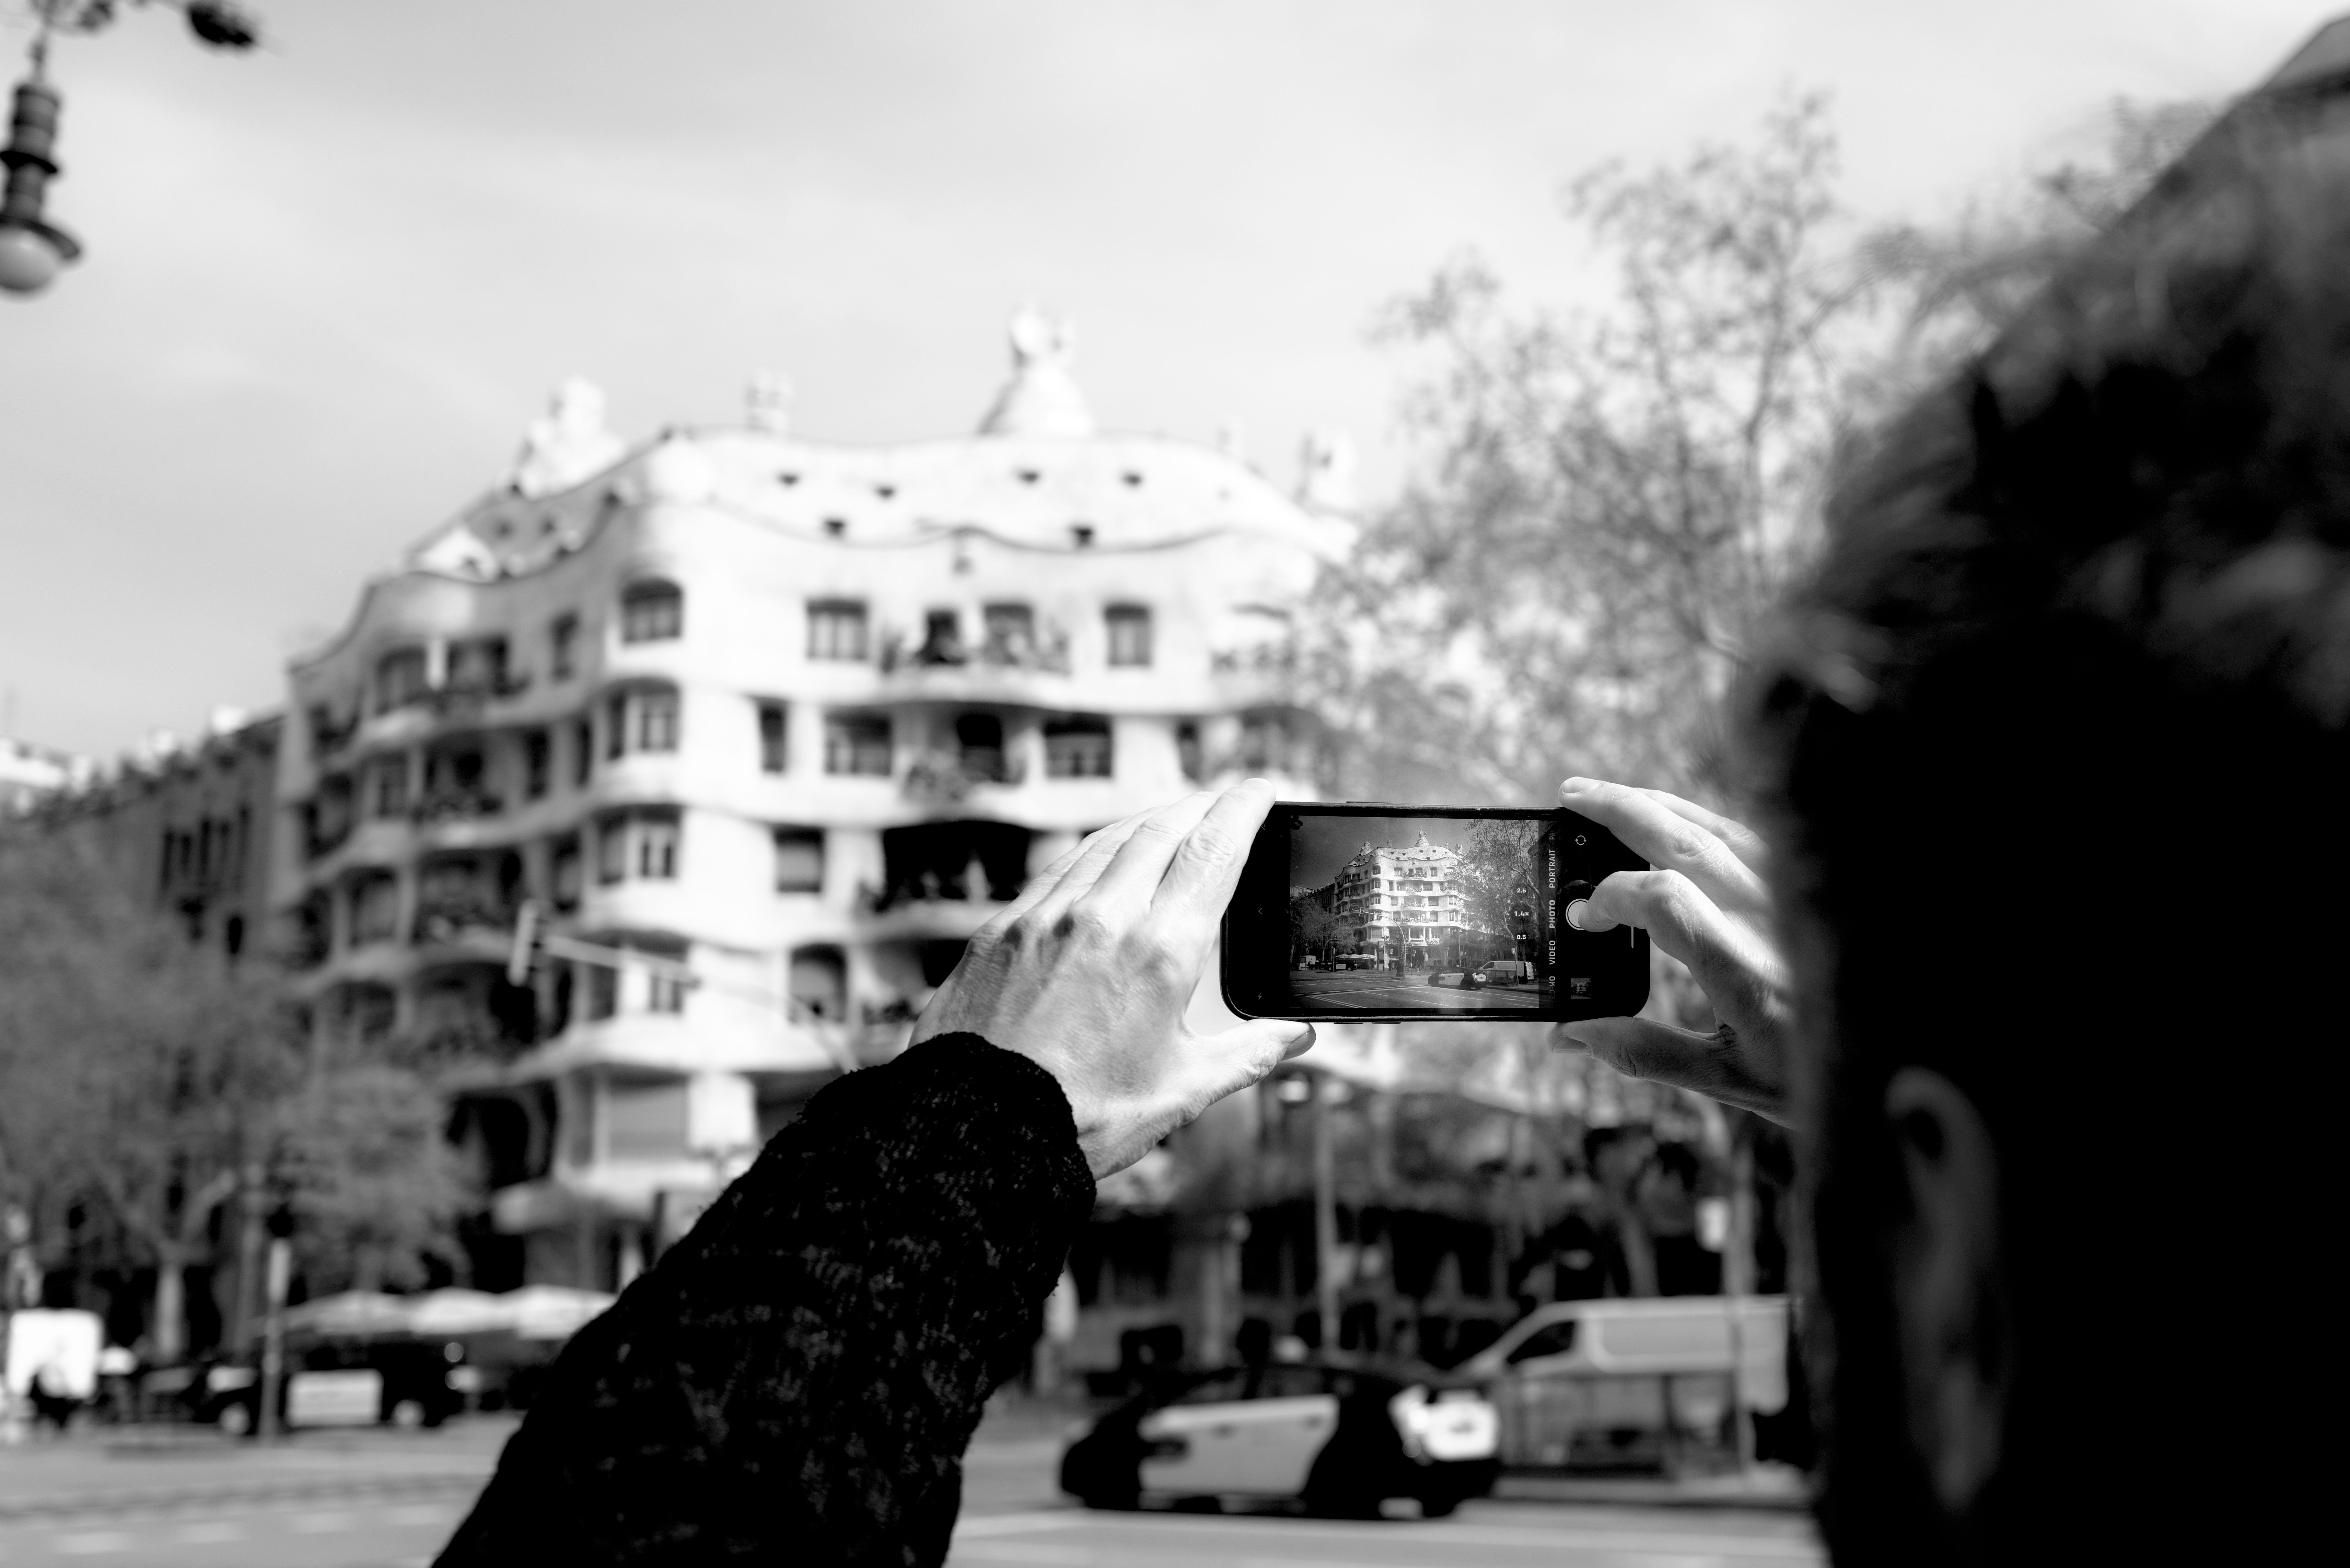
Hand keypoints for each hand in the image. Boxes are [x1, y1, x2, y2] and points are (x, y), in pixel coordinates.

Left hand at [911, 780, 1316, 1176]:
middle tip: (1223, 798)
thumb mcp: (1182, 1091)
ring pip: (1107, 840)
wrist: (979, 1131)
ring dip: (1148, 821)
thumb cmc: (1084, 1117)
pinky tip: (1101, 859)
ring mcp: (1046, 916)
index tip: (1261, 788)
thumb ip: (1248, 1054)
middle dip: (1201, 805)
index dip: (1243, 809)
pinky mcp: (1001, 929)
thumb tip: (1297, 1034)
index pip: (1214, 850)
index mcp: (1161, 951)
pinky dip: (1093, 852)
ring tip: (1171, 818)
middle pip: (1163, 830)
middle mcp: (1104, 917)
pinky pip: (1058, 869)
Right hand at [1551, 777, 1792, 1124]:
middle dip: (1620, 810)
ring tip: (1605, 795)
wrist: (1903, 1054)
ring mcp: (1793, 895)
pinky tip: (1671, 817)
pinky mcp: (1808, 884)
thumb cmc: (1818, 1073)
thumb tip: (1571, 1035)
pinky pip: (1746, 833)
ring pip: (1715, 825)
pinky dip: (1698, 817)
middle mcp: (1770, 919)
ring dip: (1655, 803)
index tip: (1583, 917)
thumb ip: (1646, 1052)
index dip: (1611, 898)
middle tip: (1570, 794)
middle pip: (1684, 840)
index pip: (1664, 901)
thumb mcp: (1728, 1079)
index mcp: (1745, 970)